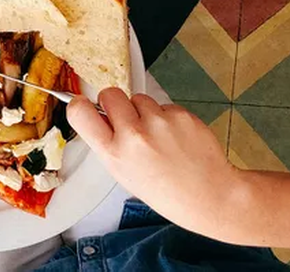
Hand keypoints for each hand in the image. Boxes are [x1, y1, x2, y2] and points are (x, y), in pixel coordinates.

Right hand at [68, 89, 246, 239]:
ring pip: (139, 98)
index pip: (80, 112)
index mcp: (114, 154)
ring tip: (157, 136)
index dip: (79, 104)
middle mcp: (134, 135)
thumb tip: (99, 116)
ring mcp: (159, 122)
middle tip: (126, 120)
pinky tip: (175, 137)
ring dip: (144, 111)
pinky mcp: (180, 114)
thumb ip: (109, 144)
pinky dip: (167, 117)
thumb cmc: (167, 191)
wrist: (210, 195)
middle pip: (109, 94)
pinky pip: (164, 105)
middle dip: (114, 103)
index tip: (84, 105)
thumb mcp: (124, 175)